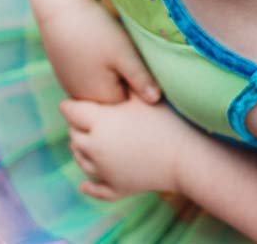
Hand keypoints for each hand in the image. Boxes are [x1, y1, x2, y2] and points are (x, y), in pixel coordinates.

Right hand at [39, 0, 160, 104]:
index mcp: (102, 99)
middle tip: (122, 51)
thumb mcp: (125, 55)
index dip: (138, 81)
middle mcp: (83, 98)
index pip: (131, 100)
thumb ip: (141, 80)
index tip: (136, 59)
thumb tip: (156, 100)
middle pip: (114, 94)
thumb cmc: (96, 32)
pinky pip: (86, 75)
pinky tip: (93, 46)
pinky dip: (93, 64)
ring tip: (106, 46)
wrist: (60, 11)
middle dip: (123, 77)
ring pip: (100, 83)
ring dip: (108, 70)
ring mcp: (70, 86)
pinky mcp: (63, 72)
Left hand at [59, 94, 197, 199]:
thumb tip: (113, 68)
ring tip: (86, 142)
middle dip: (76, 127)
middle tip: (83, 120)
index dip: (70, 105)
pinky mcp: (116, 187)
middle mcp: (95, 148)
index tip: (71, 102)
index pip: (71, 112)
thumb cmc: (166, 121)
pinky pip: (95, 188)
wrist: (185, 157)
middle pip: (73, 135)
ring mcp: (104, 170)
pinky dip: (89, 186)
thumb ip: (125, 83)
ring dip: (81, 150)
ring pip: (80, 159)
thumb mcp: (142, 97)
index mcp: (99, 123)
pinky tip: (84, 185)